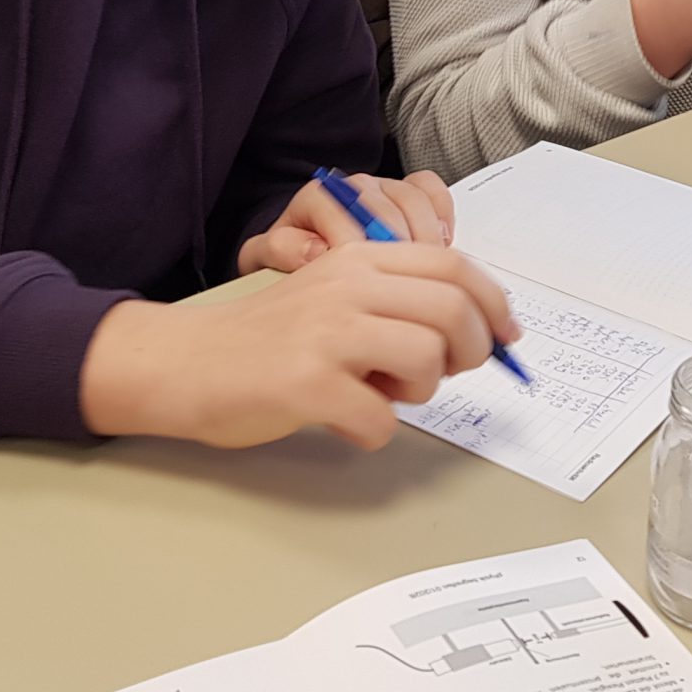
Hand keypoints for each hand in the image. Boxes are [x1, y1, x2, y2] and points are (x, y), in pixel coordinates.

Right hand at [77, 244, 520, 449]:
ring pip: (425, 359)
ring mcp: (326, 333)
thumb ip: (393, 300)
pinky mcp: (306, 383)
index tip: (505, 337)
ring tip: (380, 393)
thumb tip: (474, 332)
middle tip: (442, 374)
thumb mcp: (333, 295)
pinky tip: (341, 418)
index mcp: (357, 260)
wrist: (186, 362)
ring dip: (418, 392)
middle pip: (453, 309)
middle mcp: (346, 286)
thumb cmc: (268, 339)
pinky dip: (372, 431)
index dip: (493, 303)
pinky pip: (380, 419)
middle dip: (468, 350)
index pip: (453, 265)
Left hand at [239, 170, 454, 273]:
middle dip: (394, 249)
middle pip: (386, 207)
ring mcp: (386, 188)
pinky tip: (437, 247)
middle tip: (400, 286)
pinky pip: (434, 191)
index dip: (356, 250)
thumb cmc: (294, 260)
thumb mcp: (268, 260)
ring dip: (422, 239)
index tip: (362, 282)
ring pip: (415, 200)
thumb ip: (278, 250)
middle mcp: (354, 188)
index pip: (343, 213)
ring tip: (421, 275)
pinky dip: (442, 216)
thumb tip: (316, 250)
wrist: (309, 251)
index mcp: (318, 198)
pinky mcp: (413, 194)